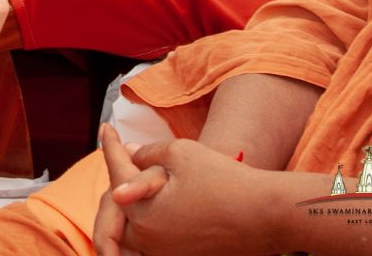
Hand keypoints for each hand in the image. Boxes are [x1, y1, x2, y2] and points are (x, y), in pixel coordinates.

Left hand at [97, 136, 274, 255]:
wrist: (265, 216)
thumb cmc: (225, 181)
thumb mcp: (181, 153)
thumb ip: (147, 153)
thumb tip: (129, 153)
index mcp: (142, 213)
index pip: (117, 172)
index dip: (110, 145)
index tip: (106, 128)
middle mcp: (147, 239)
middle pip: (115, 204)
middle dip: (115, 176)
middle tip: (118, 150)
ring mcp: (163, 251)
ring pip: (129, 225)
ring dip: (125, 201)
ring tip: (128, 175)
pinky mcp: (179, 255)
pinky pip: (150, 236)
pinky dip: (144, 218)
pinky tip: (151, 198)